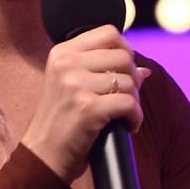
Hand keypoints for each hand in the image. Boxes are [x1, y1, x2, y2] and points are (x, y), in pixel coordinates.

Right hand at [21, 24, 150, 182]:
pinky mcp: (87, 108)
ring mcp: (75, 85)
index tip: (124, 72)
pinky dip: (135, 118)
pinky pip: (129, 103)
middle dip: (133, 79)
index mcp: (62, 53)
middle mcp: (66, 64)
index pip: (109, 32)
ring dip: (134, 101)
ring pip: (128, 81)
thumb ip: (104, 71)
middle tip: (126, 98)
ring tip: (124, 115)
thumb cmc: (63, 122)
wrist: (44, 156)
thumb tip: (145, 70)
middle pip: (124, 56)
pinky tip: (128, 127)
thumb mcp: (74, 87)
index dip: (125, 50)